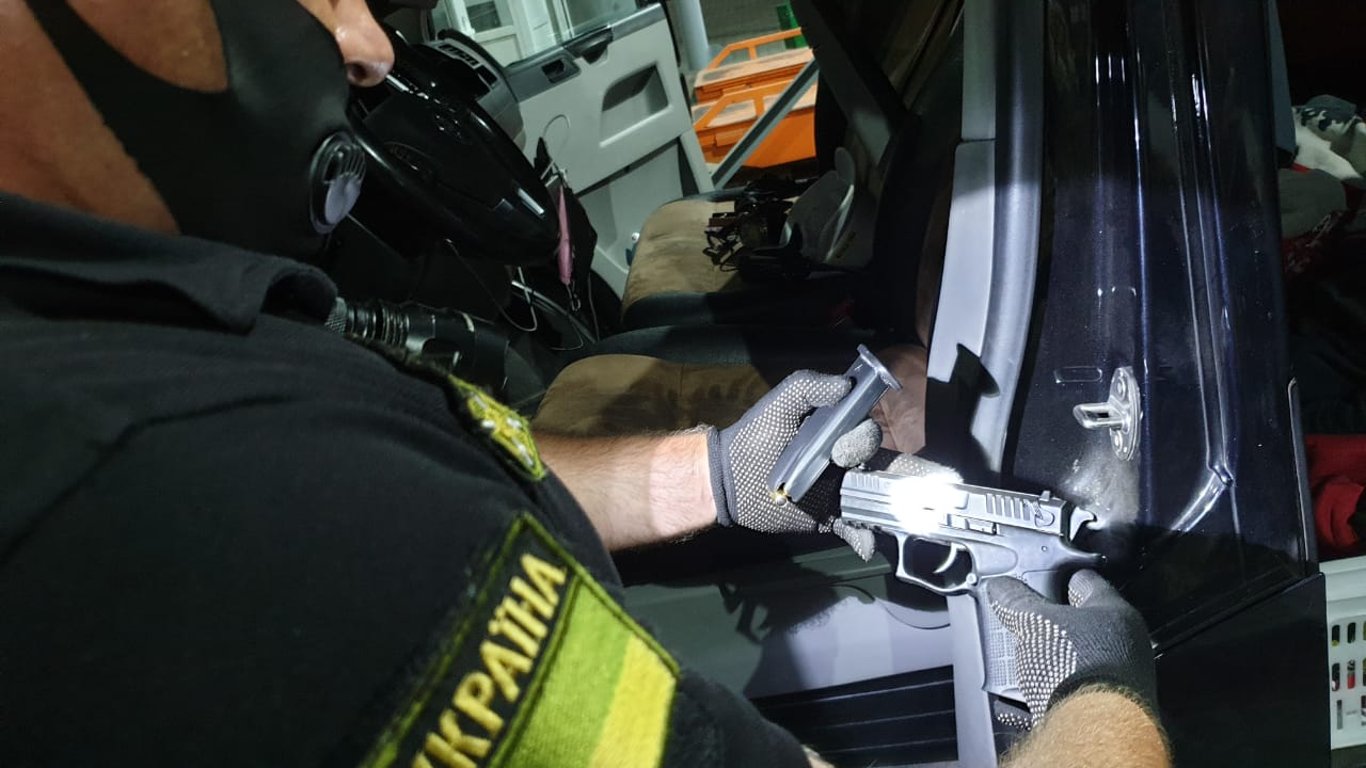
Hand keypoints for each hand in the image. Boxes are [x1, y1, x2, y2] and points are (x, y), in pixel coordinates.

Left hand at [706, 370, 881, 555]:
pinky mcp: (830, 519)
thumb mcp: (779, 405)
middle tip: (839, 464)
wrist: (729, 481)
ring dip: (890, 504)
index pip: (867, 431)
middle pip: (880, 463)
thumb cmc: (754, 438)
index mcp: (836, 433)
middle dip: (874, 465)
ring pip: (877, 497)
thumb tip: (846, 384)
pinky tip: (868, 543)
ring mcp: (840, 492)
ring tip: (897, 513)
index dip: (862, 436)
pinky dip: (866, 538)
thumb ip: (808, 386)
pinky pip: (856, 529)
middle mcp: (844, 461)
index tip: (839, 444)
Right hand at [987, 569, 1156, 721]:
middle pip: (1080, 625)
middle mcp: (1124, 646)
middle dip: (1050, 626)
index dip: (1060, 577)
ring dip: (1046, 662)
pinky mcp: (1101, 709)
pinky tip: (1020, 699)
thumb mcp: (1035, 621)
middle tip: (1024, 623)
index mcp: (1115, 613)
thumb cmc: (1080, 668)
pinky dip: (1042, 693)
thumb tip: (1001, 587)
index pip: (1086, 581)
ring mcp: (1115, 680)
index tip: (1043, 577)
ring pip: (1073, 662)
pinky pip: (1065, 694)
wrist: (1091, 728)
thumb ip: (1016, 600)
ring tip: (1019, 663)